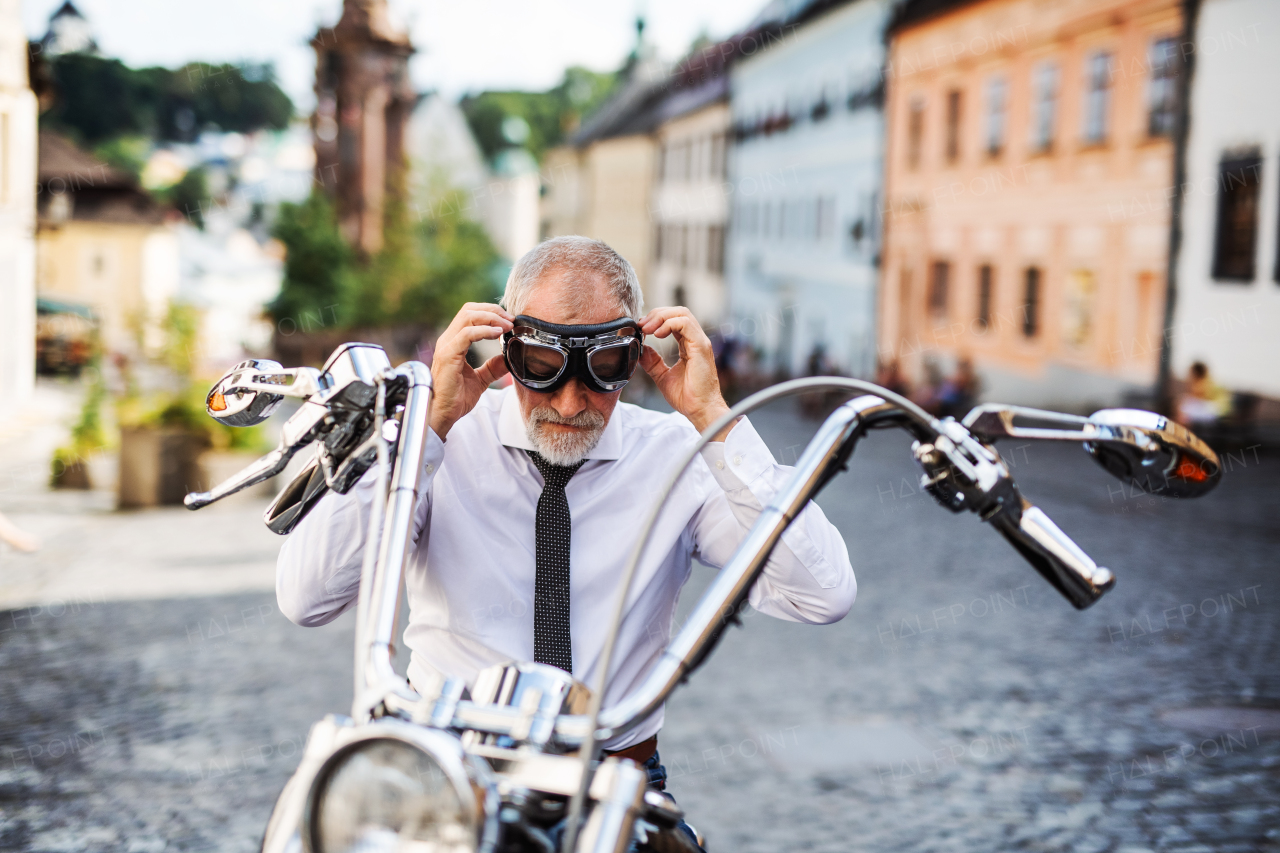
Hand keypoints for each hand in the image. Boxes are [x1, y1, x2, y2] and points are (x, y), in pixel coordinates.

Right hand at [430, 302, 511, 439]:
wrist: (443, 414)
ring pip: (468, 316)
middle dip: (493, 311)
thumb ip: (492, 368)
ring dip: (491, 317)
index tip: (509, 321)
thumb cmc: (455, 398)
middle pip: (469, 310)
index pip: (471, 314)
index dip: (491, 313)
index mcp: (454, 342)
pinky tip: (498, 334)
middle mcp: (448, 340)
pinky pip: (467, 334)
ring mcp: (447, 346)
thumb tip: (508, 359)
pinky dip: (484, 330)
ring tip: (507, 325)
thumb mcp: (480, 379)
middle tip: (511, 320)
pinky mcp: (448, 355)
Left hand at [639, 307, 735, 440]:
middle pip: (678, 312)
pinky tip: (658, 334)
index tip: (641, 328)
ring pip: (682, 313)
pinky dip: (669, 324)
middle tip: (642, 325)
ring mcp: (700, 342)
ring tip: (648, 329)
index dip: (656, 319)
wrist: (700, 410)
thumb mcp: (663, 376)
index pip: (674, 320)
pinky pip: (685, 324)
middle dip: (657, 314)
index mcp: (688, 345)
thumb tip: (641, 349)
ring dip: (661, 317)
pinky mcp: (701, 346)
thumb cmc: (688, 397)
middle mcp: (696, 340)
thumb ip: (652, 362)